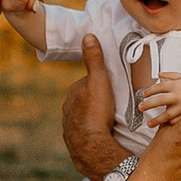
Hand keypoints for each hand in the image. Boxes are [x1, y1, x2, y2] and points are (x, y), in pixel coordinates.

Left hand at [61, 35, 122, 179]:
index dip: (100, 84)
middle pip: (84, 100)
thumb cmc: (97, 111)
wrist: (91, 144)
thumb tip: (88, 36)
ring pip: (83, 116)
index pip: (87, 83)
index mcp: (73, 92)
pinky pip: (83, 132)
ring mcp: (69, 124)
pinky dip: (90, 131)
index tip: (112, 89)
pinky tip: (100, 134)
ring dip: (93, 117)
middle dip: (95, 101)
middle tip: (113, 105)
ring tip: (109, 121)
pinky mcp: (73, 140)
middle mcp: (67, 107)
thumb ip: (94, 60)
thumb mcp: (99, 81)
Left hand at [134, 71, 180, 127]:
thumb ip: (171, 75)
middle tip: (140, 108)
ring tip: (148, 124)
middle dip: (148, 105)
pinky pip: (176, 123)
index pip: (159, 87)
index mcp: (176, 85)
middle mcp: (178, 96)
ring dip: (155, 120)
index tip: (143, 95)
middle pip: (159, 100)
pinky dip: (169, 126)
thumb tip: (158, 75)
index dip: (149, 91)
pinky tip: (164, 129)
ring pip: (166, 115)